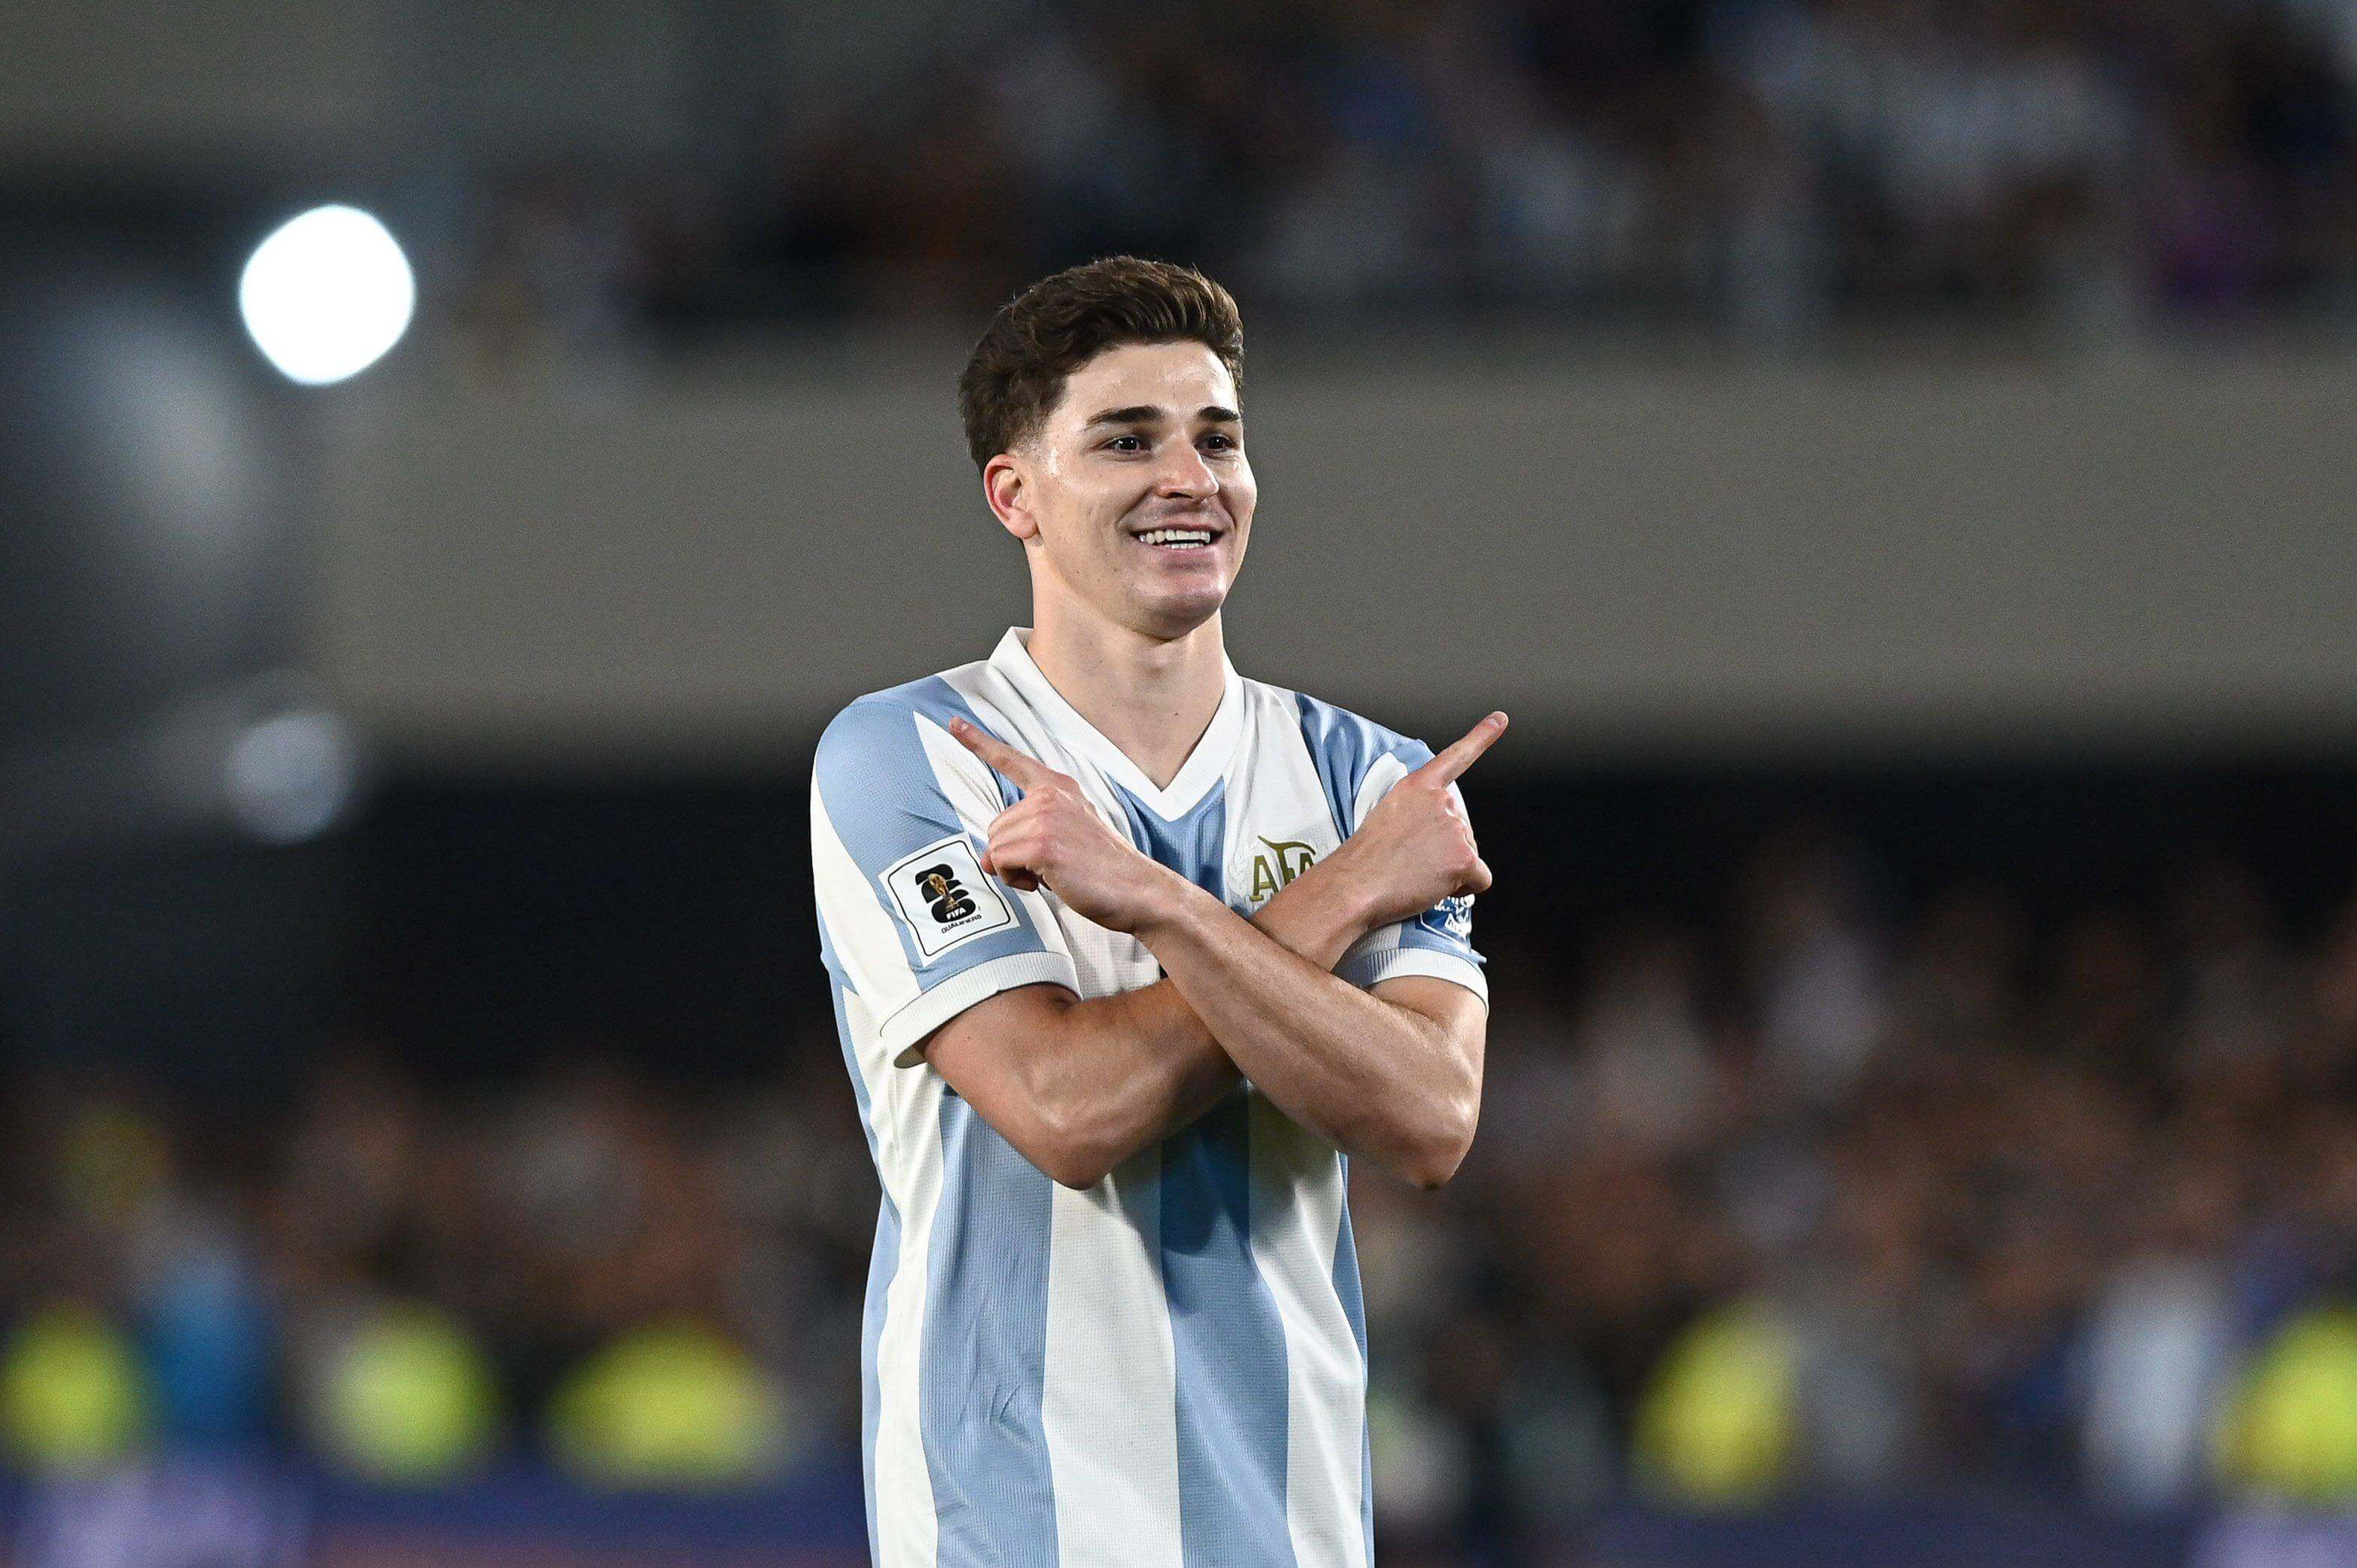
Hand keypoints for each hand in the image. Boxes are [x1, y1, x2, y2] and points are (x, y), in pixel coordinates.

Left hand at [948, 716, 1178, 933]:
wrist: (1137, 890)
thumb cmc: (1103, 870)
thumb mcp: (1064, 838)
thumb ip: (1026, 836)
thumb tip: (985, 858)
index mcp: (1059, 788)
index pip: (1012, 761)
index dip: (979, 743)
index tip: (955, 724)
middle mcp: (1051, 796)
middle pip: (995, 826)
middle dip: (1012, 854)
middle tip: (1050, 866)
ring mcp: (1046, 817)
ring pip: (995, 846)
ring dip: (1015, 870)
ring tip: (1053, 873)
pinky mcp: (1042, 844)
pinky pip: (1000, 863)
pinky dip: (1015, 880)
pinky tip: (1048, 880)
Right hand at [1330, 712, 1505, 928]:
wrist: (1355, 884)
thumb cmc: (1365, 859)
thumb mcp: (1386, 816)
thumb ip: (1417, 814)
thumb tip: (1436, 839)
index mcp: (1418, 787)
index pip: (1456, 757)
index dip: (1481, 737)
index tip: (1501, 719)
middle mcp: (1441, 801)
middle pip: (1462, 829)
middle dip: (1445, 849)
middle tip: (1411, 860)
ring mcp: (1455, 828)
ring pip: (1469, 855)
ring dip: (1449, 870)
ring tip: (1415, 872)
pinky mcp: (1464, 857)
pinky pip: (1480, 878)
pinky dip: (1463, 887)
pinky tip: (1434, 885)